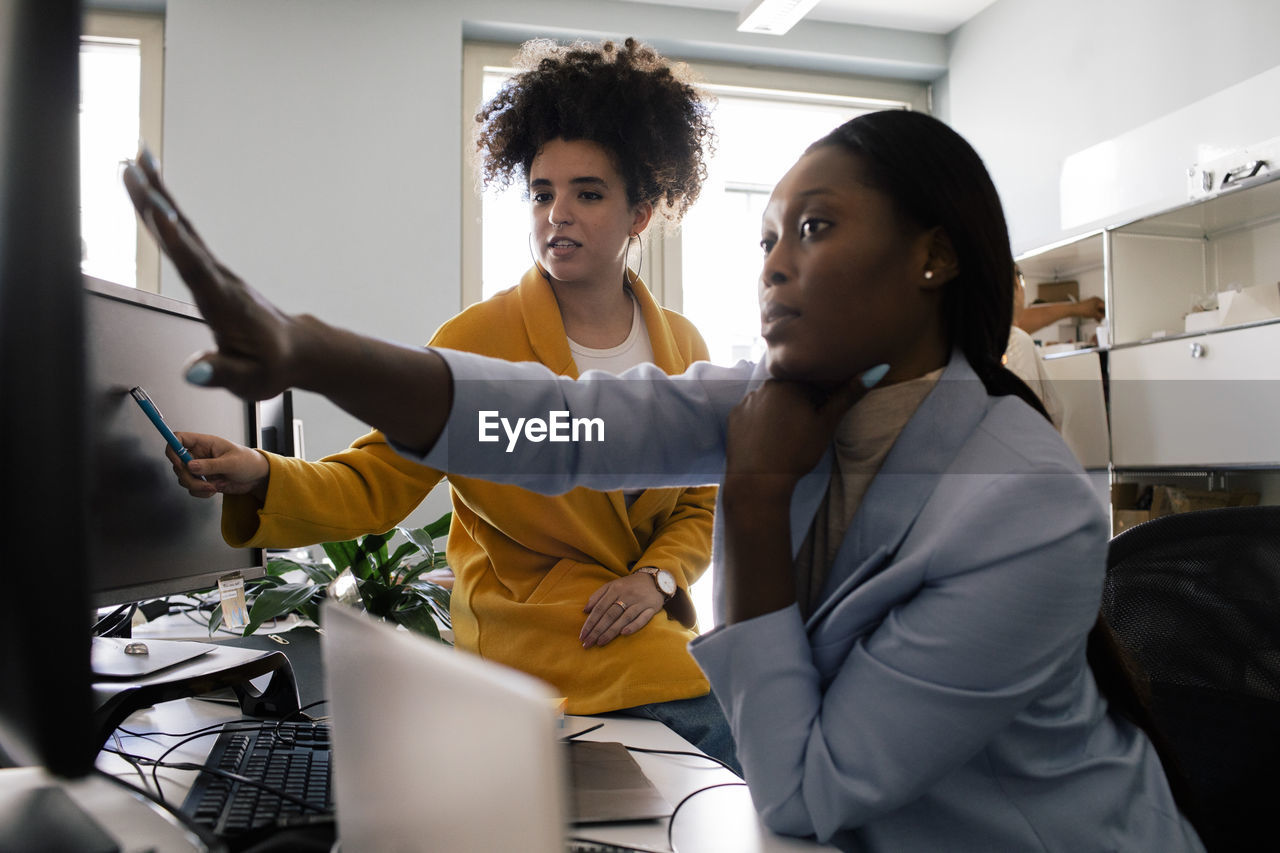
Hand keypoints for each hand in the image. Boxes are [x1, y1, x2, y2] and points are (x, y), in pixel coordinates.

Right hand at [122, 149, 298, 400]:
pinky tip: (154, 191)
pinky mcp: (212, 270)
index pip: (196, 268)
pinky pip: (186, 234)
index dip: (176, 241)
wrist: (296, 350)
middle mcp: (219, 279)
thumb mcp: (250, 381)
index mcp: (224, 304)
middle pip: (184, 237)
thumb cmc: (271, 366)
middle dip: (156, 203)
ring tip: (137, 160)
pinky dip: (167, 210)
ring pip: (184, 228)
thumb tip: (192, 372)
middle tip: (132, 169)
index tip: (157, 210)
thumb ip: (221, 374)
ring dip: (159, 195)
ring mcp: (216, 271)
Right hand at [168, 431, 269, 498]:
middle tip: (203, 481)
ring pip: (183, 477)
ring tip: (213, 487)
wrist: (257, 478)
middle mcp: (200, 455)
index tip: (179, 462)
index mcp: (205, 443)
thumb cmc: (249, 462)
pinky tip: (213, 490)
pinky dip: (199, 492)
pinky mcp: (203, 480)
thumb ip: (211, 465)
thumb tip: (190, 466)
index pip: (179, 439)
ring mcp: (200, 468)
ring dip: (195, 486)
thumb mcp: (232, 463)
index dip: (173, 448)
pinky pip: (191, 488)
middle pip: (177, 463)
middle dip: (187, 476)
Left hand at [580, 572, 665, 648]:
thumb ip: (597, 596)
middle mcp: (627, 595)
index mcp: (615, 589)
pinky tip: (624, 634)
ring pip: (624, 618)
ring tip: (600, 643)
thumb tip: (585, 611)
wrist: (655, 580)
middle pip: (610, 615)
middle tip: (587, 643)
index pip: (600, 608)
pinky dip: (633, 626)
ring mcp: (640, 602)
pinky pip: (642, 619)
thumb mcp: (612, 585)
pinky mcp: (651, 608)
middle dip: (597, 630)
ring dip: (611, 631)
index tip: (582, 635)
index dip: (590, 622)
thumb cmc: (629, 586)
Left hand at [725, 377, 867, 496]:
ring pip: (770, 402)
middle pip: (789, 391)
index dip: (818, 402)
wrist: (758, 481)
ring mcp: (746, 401)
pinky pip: (753, 414)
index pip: (811, 384)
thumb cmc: (797, 452)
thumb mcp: (827, 424)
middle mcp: (764, 386)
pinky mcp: (733, 417)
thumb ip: (849, 395)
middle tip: (802, 432)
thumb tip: (879, 368)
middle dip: (798, 405)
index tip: (817, 421)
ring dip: (779, 413)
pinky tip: (767, 440)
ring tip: (784, 439)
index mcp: (789, 383)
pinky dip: (760, 423)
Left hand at [1074, 296, 1104, 321]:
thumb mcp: (1095, 314)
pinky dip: (1095, 314)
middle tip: (1104, 319)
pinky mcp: (1088, 306)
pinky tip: (1096, 319)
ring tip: (1100, 320)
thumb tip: (1105, 317)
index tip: (1107, 317)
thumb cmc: (1083, 310)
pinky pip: (1094, 310)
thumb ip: (1101, 316)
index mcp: (1098, 300)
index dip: (1106, 312)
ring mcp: (1092, 303)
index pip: (1105, 306)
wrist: (1074, 310)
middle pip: (1102, 308)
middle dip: (1102, 314)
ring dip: (1099, 315)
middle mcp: (1095, 300)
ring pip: (1098, 310)